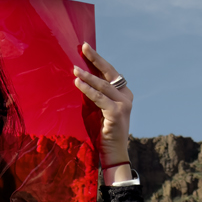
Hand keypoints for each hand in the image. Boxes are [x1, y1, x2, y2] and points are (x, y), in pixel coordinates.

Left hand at [72, 42, 133, 178]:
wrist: (113, 155)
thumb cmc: (103, 134)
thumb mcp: (98, 110)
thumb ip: (94, 96)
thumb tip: (80, 78)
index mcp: (124, 94)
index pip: (110, 73)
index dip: (98, 60)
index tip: (87, 48)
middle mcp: (127, 97)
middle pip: (109, 73)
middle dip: (95, 59)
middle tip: (84, 47)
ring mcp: (124, 105)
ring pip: (103, 85)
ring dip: (87, 76)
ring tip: (75, 68)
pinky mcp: (117, 113)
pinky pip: (99, 98)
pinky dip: (88, 90)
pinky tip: (77, 83)